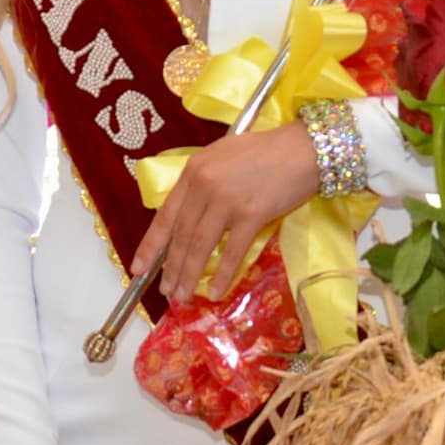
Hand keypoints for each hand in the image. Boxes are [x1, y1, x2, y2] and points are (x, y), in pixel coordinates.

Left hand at [129, 120, 317, 306]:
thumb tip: (188, 217)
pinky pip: (232, 251)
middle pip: (182, 234)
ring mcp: (227, 200)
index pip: (166, 214)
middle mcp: (205, 185)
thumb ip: (202, 183)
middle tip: (166, 290)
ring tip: (183, 296)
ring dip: (190, 275)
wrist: (305, 148)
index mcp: (194, 170)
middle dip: (171, 267)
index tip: (139, 267)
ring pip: (201, 246)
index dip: (151, 244)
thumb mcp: (222, 157)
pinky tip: (214, 292)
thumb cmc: (266, 152)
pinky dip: (223, 275)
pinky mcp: (251, 214)